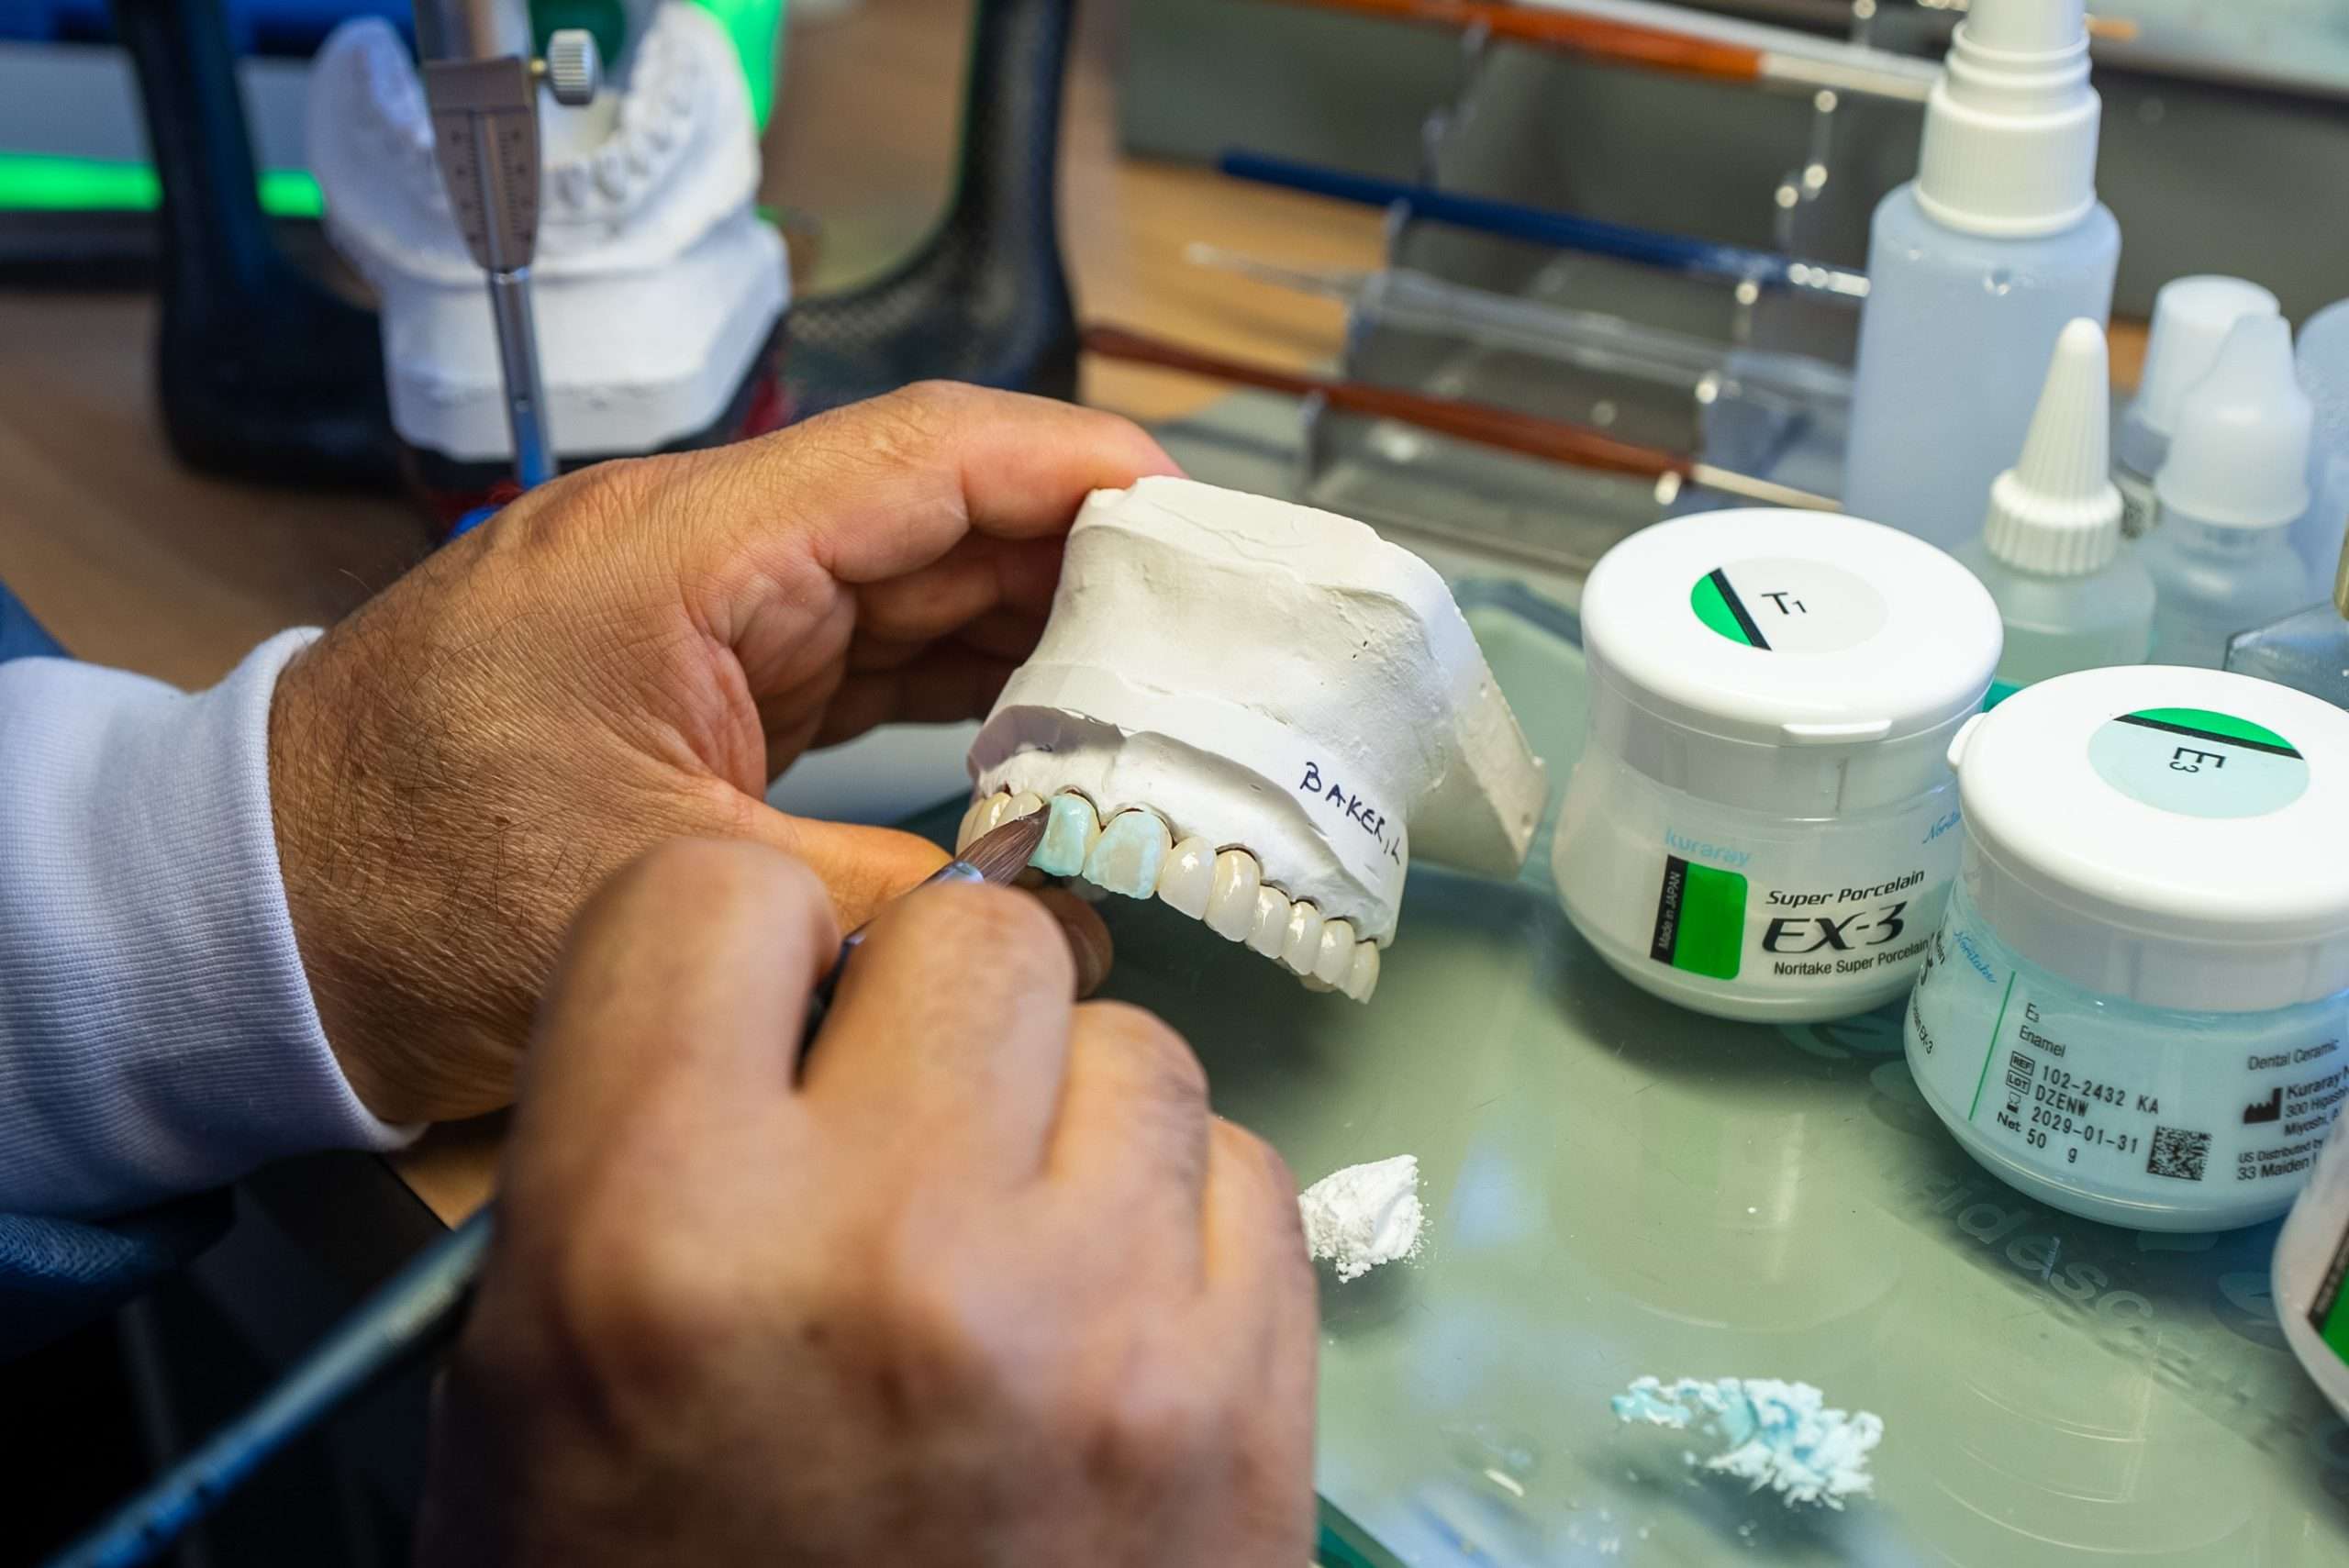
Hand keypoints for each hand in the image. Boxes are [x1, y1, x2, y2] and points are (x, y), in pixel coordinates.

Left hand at [269, 384, 1174, 1123]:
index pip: (922, 457)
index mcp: (683, 554)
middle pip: (932, 509)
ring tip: (1153, 677)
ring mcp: (695, 611)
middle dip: (1080, 554)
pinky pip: (856, 648)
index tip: (1194, 511)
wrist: (259, 922)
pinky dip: (952, 675)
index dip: (1073, 471)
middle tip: (1210, 620)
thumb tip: (1061, 930)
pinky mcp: (692, 676)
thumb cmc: (418, 891)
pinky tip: (1039, 716)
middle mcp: (696, 552)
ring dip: (1026, 620)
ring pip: (903, 578)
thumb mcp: (682, 895)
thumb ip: (894, 901)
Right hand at [415, 839, 1316, 1567]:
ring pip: (1134, 1042)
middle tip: (900, 1140)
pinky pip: (1244, 1171)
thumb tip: (780, 979)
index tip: (756, 1018)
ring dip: (1067, 1122)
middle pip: (971, 940)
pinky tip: (1109, 1327)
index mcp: (653, 1244)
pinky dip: (1178, 1225)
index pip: (718, 895)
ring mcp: (1101, 1326)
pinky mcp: (1250, 1401)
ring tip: (1011, 1257)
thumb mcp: (537, 1396)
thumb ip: (633, 1146)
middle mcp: (890, 1251)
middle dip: (927, 1022)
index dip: (734, 952)